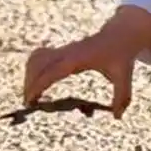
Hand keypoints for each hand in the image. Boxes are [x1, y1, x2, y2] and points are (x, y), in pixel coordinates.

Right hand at [22, 6, 150, 117]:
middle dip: (29, 82)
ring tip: (30, 96)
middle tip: (27, 103)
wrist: (120, 34)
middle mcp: (67, 52)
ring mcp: (64, 49)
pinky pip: (42, 55)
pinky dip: (34, 68)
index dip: (38, 84)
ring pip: (37, 57)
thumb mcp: (123, 76)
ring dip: (30, 74)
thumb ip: (121, 97)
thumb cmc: (121, 55)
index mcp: (78, 58)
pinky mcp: (63, 50)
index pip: (52, 71)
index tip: (29, 99)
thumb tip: (117, 117)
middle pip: (38, 63)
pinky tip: (36, 84)